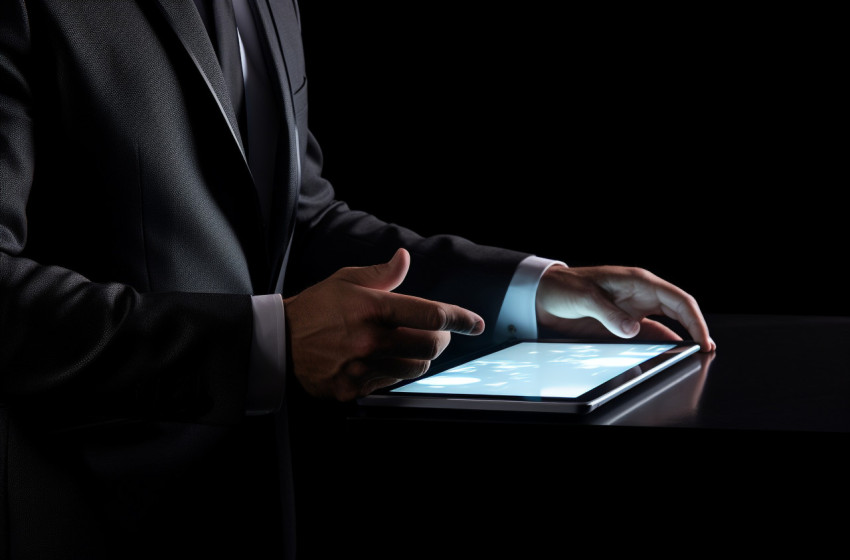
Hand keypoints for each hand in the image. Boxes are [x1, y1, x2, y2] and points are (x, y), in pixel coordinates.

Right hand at [284, 249, 484, 399]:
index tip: (475, 323)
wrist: (278, 342)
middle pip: (430, 345)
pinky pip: (391, 384)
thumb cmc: (315, 308)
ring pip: (415, 369)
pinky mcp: (352, 388)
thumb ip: (382, 274)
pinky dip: (396, 372)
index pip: (432, 313)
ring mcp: (361, 367)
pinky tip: (385, 361)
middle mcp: (370, 340)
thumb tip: (405, 258)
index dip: (461, 319)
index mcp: (372, 308)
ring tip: (410, 346)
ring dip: (421, 358)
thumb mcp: (346, 281)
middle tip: (437, 333)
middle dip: (442, 339)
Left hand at [536, 265, 715, 351]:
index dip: (694, 319)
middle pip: (678, 311)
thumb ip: (609, 314)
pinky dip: (660, 343)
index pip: (678, 299)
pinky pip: (648, 333)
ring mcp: (632, 308)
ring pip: (666, 323)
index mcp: (638, 281)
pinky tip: (666, 354)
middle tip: (705, 350)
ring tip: (692, 355)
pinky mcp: (623, 322)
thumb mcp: (585, 298)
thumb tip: (633, 330)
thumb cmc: (563, 287)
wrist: (542, 294)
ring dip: (680, 338)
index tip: (703, 338)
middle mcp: (640, 294)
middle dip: (695, 329)